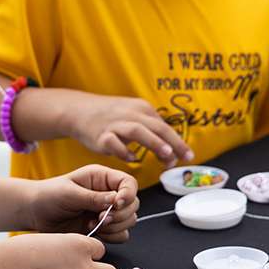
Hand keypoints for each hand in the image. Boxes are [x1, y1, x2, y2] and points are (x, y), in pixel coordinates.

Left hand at [27, 165, 139, 242]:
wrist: (36, 213)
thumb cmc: (49, 195)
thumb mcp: (70, 193)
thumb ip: (93, 197)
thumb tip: (115, 200)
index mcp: (102, 178)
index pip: (129, 183)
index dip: (128, 194)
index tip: (116, 205)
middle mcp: (108, 194)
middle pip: (133, 204)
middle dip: (120, 214)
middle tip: (100, 218)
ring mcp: (107, 211)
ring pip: (129, 221)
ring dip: (115, 226)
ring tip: (92, 224)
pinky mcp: (103, 227)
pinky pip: (120, 235)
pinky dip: (112, 236)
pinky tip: (94, 231)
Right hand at [66, 92, 192, 165]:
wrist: (80, 111)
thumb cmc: (112, 118)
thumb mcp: (134, 117)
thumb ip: (152, 134)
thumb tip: (171, 155)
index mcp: (142, 109)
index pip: (164, 126)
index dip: (178, 142)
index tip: (188, 156)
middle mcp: (130, 114)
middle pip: (156, 127)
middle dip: (173, 142)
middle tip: (184, 157)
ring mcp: (115, 124)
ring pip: (138, 131)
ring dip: (154, 142)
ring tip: (167, 155)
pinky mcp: (101, 135)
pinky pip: (114, 143)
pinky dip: (124, 151)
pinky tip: (132, 159)